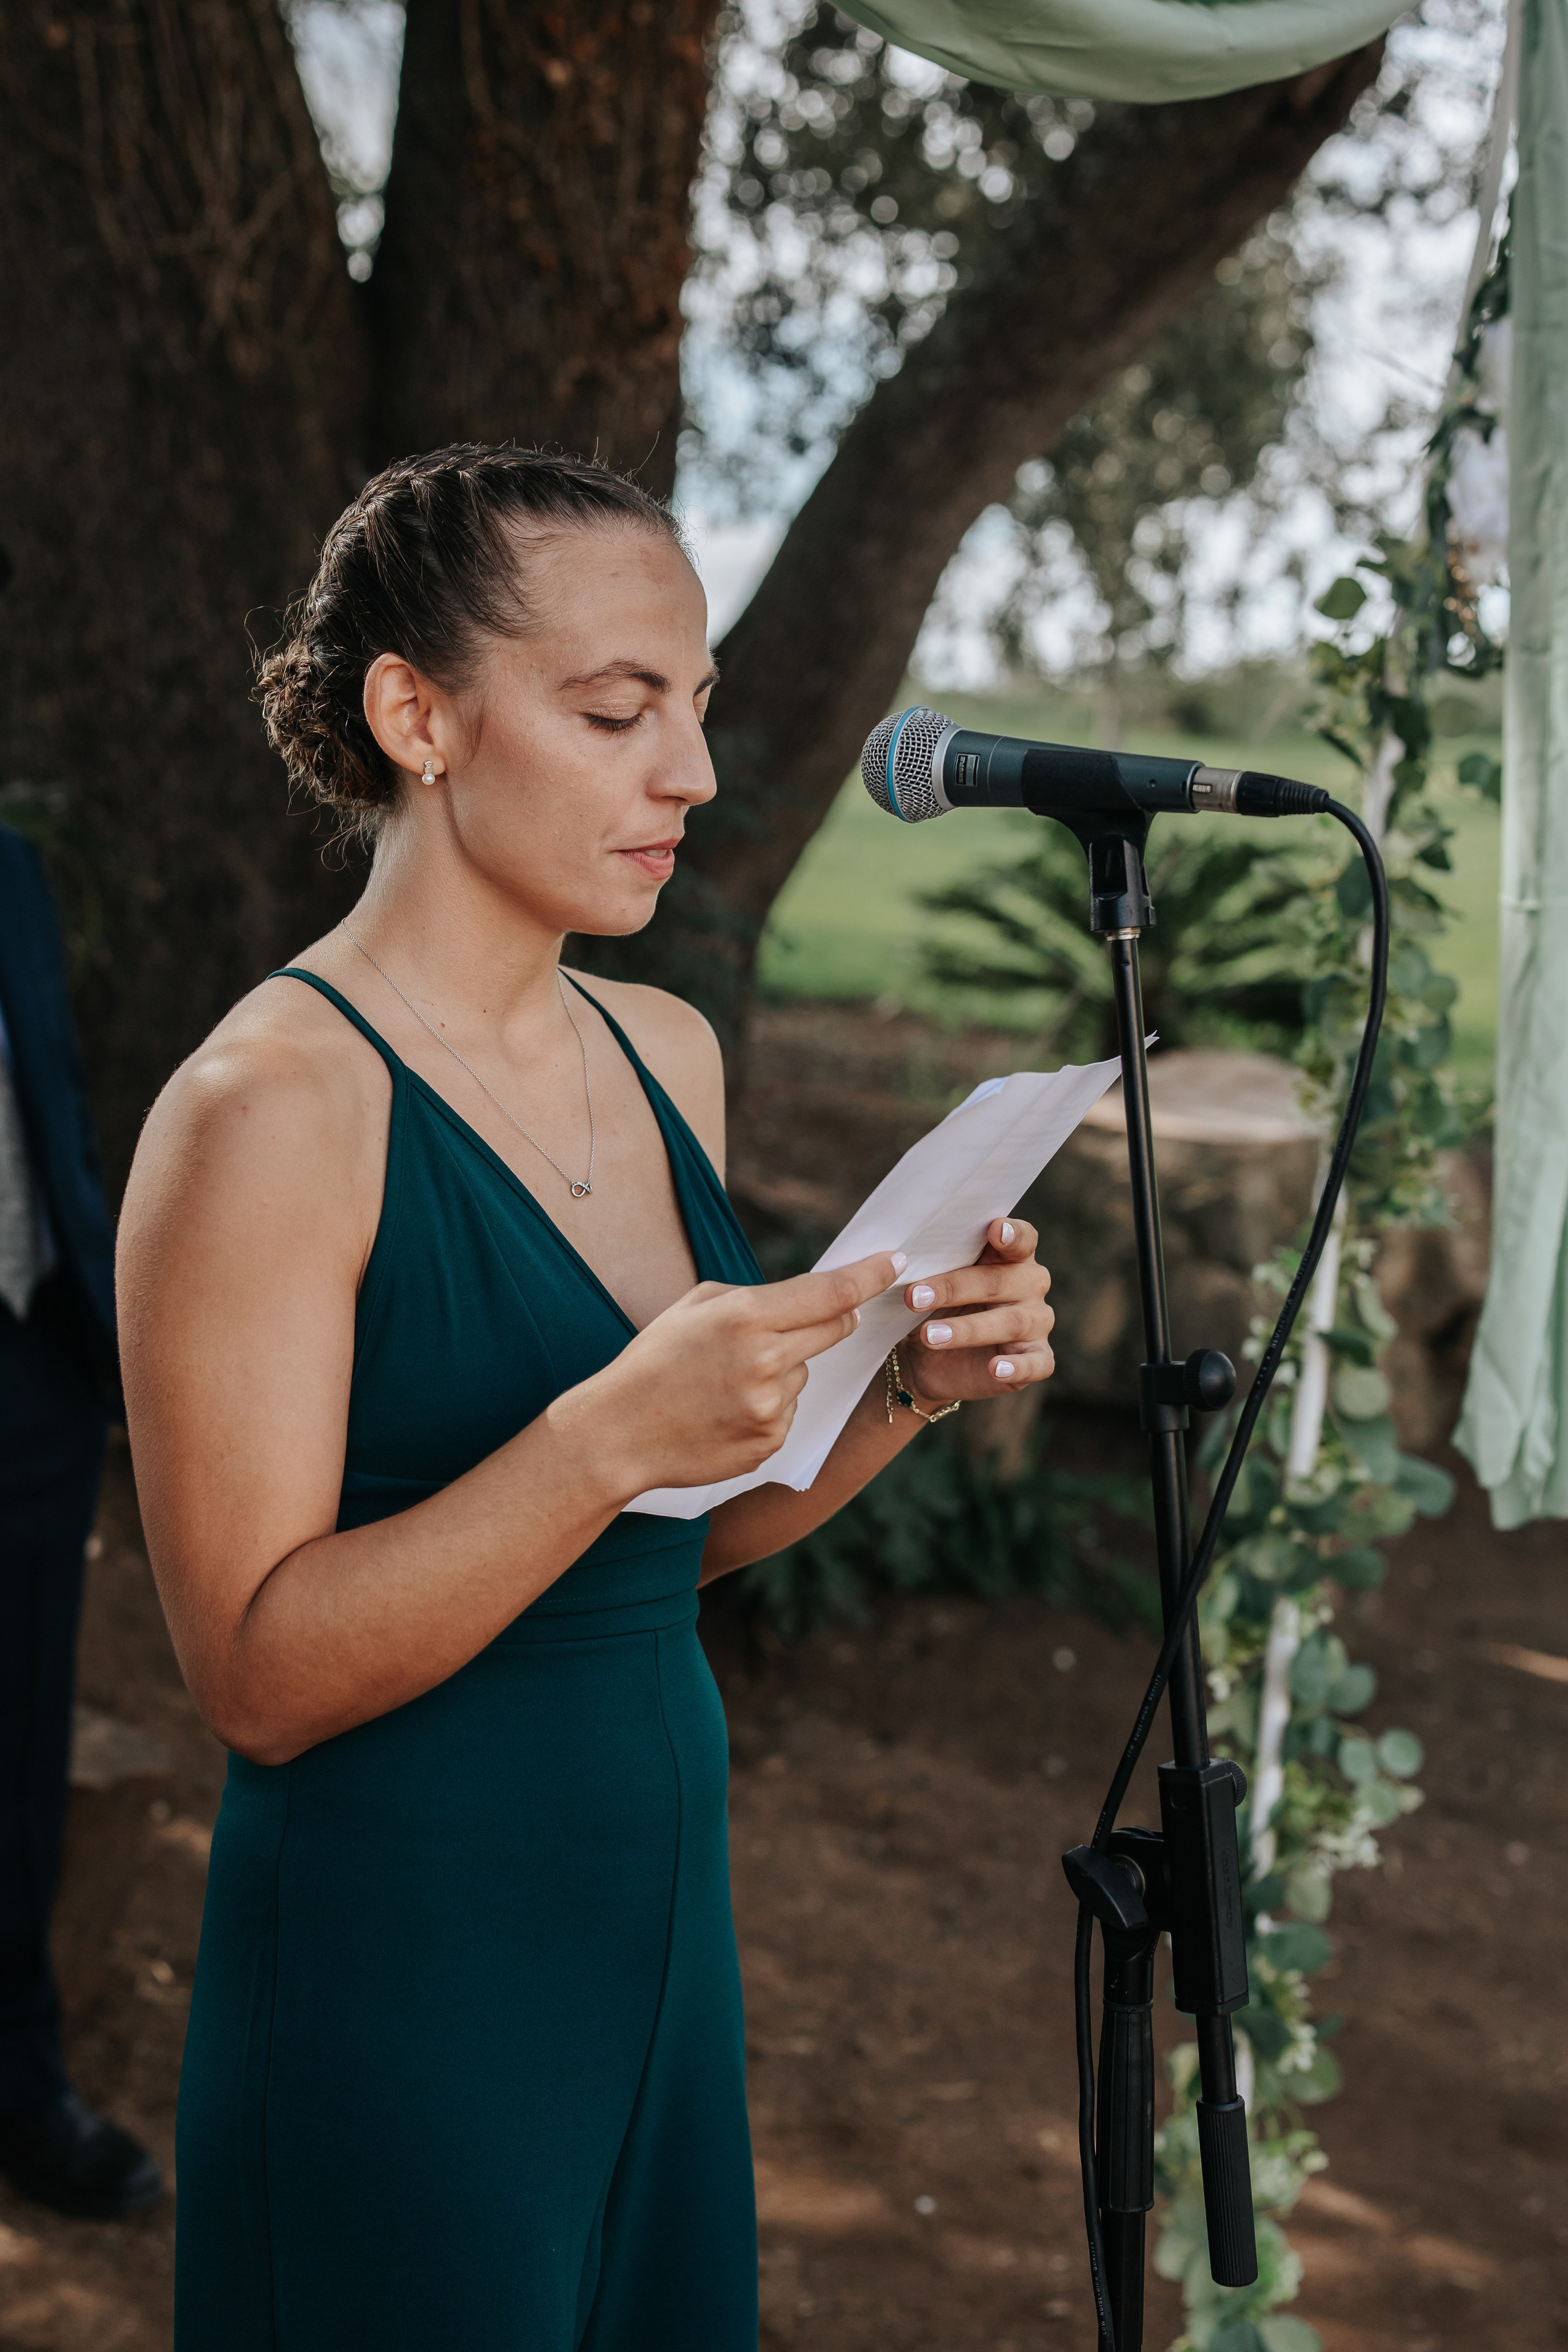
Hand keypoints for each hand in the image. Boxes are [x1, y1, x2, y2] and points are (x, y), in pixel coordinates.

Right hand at [587, 1250, 906, 1496]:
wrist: (617, 1433)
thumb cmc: (654, 1360)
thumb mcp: (695, 1306)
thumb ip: (756, 1297)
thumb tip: (810, 1298)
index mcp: (746, 1317)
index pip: (831, 1292)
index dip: (871, 1275)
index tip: (896, 1262)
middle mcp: (766, 1361)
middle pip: (835, 1328)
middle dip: (827, 1319)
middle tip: (784, 1325)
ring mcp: (771, 1407)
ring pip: (805, 1372)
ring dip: (783, 1369)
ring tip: (726, 1381)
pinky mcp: (771, 1442)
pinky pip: (790, 1411)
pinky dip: (768, 1406)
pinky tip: (726, 1410)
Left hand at [896, 1218, 1053, 1403]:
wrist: (927, 1357)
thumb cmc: (935, 1304)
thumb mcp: (931, 1280)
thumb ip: (934, 1262)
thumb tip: (901, 1255)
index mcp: (1011, 1256)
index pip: (1022, 1238)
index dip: (1012, 1234)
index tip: (995, 1230)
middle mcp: (1031, 1284)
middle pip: (1000, 1281)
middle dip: (954, 1288)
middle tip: (915, 1296)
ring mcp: (1037, 1322)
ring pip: (1010, 1322)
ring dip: (968, 1329)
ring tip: (930, 1336)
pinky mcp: (1038, 1357)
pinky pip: (1035, 1363)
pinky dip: (1016, 1367)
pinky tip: (994, 1369)